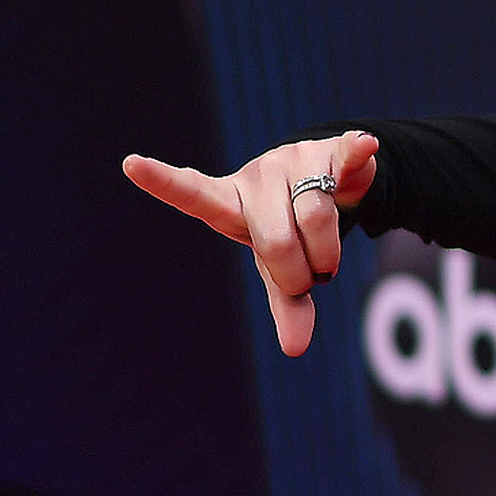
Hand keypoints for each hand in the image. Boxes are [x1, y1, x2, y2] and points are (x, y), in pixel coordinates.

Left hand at [124, 132, 378, 357]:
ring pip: (316, 216)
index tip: (130, 164)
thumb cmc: (291, 230)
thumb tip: (296, 349)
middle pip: (277, 237)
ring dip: (328, 252)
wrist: (330, 185)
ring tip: (327, 258)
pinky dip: (357, 153)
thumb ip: (286, 304)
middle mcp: (257, 176)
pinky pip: (347, 155)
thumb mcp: (281, 269)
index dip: (163, 181)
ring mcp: (296, 160)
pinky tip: (364, 146)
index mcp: (229, 203)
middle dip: (299, 272)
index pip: (191, 193)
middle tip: (309, 280)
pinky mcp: (335, 151)